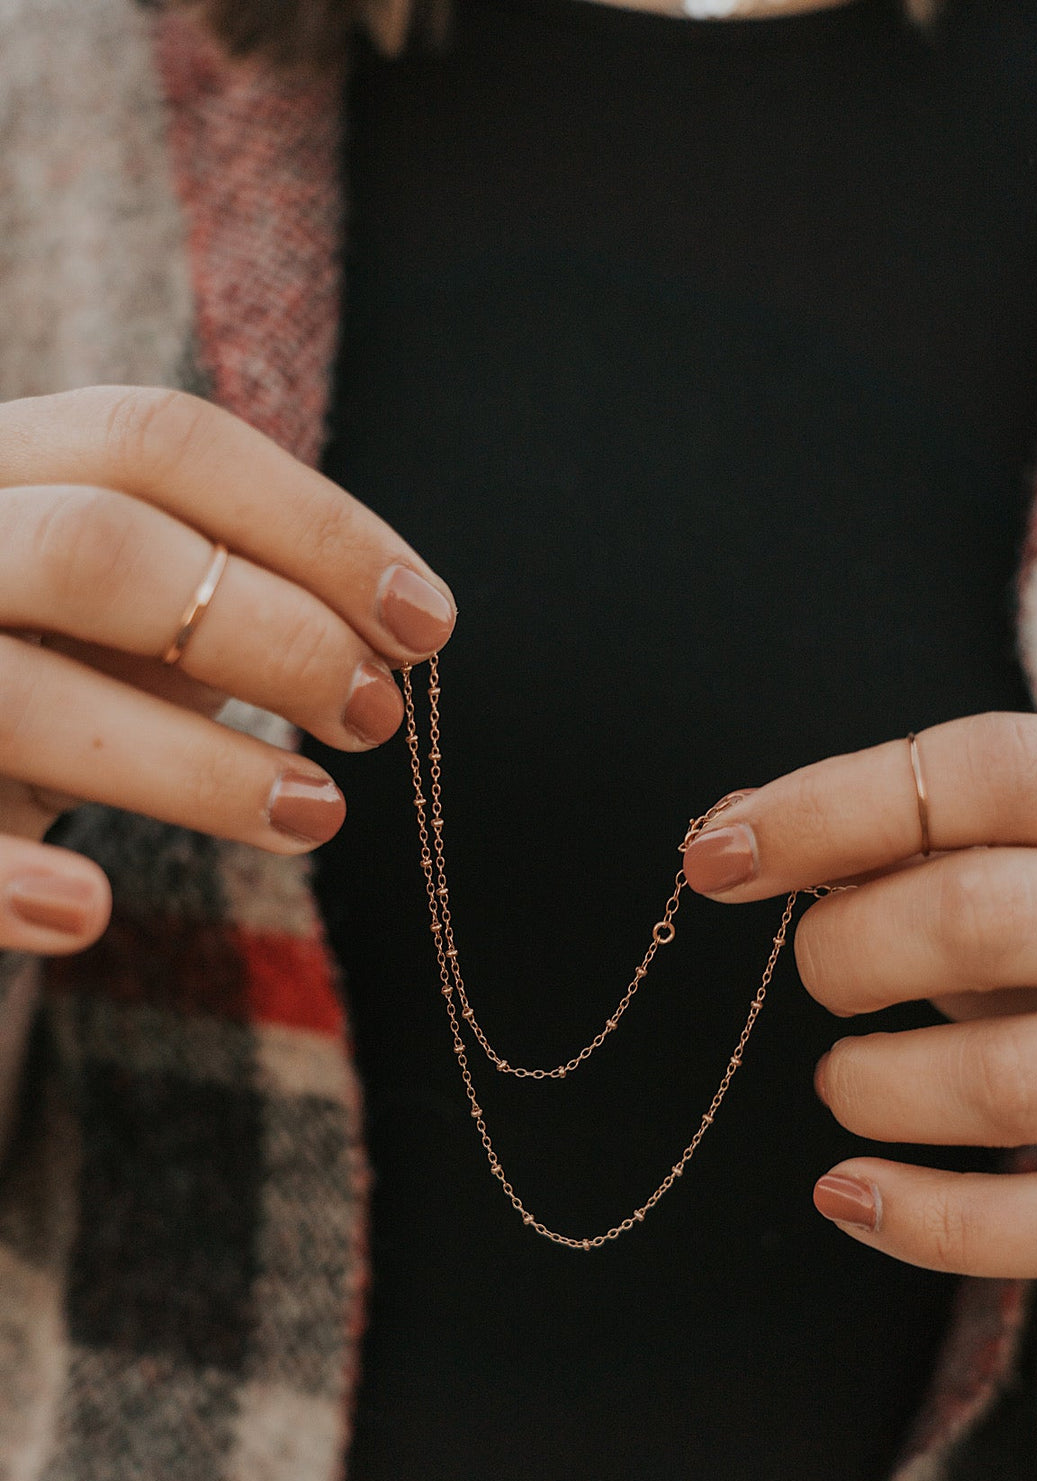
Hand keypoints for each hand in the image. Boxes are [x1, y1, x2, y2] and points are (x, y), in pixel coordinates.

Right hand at [0, 386, 455, 955]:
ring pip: (23, 698)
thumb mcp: (117, 614)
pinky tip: (88, 913)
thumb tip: (393, 628)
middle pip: (99, 549)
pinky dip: (5, 882)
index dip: (314, 525)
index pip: (159, 442)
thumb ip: (222, 592)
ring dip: (196, 768)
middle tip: (375, 716)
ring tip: (316, 815)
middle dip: (270, 633)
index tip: (426, 622)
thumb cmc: (35, 673)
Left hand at [683, 712, 1036, 1278]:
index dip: (830, 807)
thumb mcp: (1022, 864)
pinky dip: (919, 1220)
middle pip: (977, 915)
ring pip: (1002, 1080)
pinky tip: (848, 1192)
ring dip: (874, 1086)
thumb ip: (903, 838)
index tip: (715, 855)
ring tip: (844, 1081)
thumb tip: (729, 828)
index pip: (987, 771)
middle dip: (848, 949)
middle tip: (822, 973)